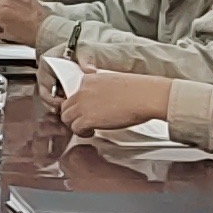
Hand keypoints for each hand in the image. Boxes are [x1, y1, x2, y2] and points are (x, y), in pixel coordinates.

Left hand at [60, 70, 174, 136]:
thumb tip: (101, 99)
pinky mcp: (88, 119)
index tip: (86, 110)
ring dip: (75, 125)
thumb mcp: (113, 82)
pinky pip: (75, 128)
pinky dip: (82, 133)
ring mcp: (83, 105)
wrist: (146, 96)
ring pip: (66, 118)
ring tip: (87, 128)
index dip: (79, 105)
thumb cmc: (138, 90)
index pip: (73, 94)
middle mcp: (82, 91)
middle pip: (66, 106)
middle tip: (84, 121)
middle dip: (73, 115)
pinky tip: (91, 132)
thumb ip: (102, 88)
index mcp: (89, 80)